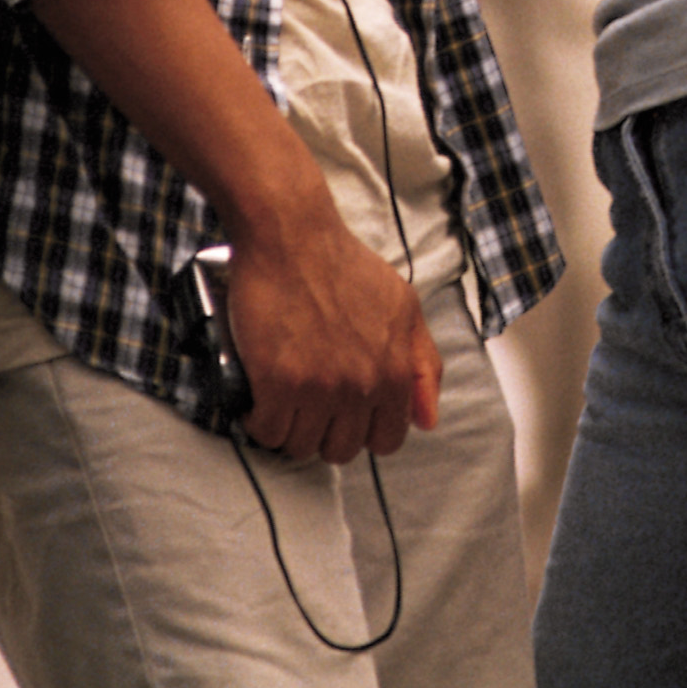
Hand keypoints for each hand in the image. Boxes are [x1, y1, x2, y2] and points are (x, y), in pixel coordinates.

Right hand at [218, 197, 441, 465]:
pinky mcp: (277, 383)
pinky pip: (267, 431)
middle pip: (341, 449)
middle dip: (324, 432)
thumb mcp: (404, 307)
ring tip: (282, 401)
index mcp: (394, 371)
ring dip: (289, 429)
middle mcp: (361, 386)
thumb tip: (427, 420)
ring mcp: (319, 388)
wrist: (292, 238)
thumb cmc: (345, 266)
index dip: (364, 430)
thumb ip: (422, 364)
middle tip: (309, 406)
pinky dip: (259, 421)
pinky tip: (259, 400)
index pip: (387, 439)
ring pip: (301, 446)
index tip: (344, 413)